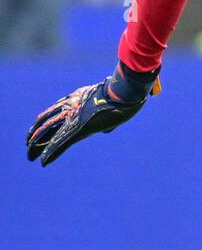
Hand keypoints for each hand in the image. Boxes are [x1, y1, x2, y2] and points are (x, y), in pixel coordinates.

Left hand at [26, 60, 160, 166]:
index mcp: (80, 98)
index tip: (38, 126)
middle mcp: (73, 107)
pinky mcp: (81, 129)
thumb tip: (110, 127)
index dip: (46, 118)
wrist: (126, 89)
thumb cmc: (126, 90)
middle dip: (37, 132)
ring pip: (49, 132)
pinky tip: (42, 161)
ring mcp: (76, 117)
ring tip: (29, 154)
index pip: (58, 109)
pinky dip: (51, 153)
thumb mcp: (118, 97)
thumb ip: (113, 110)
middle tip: (27, 142)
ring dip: (37, 144)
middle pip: (49, 120)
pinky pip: (61, 143)